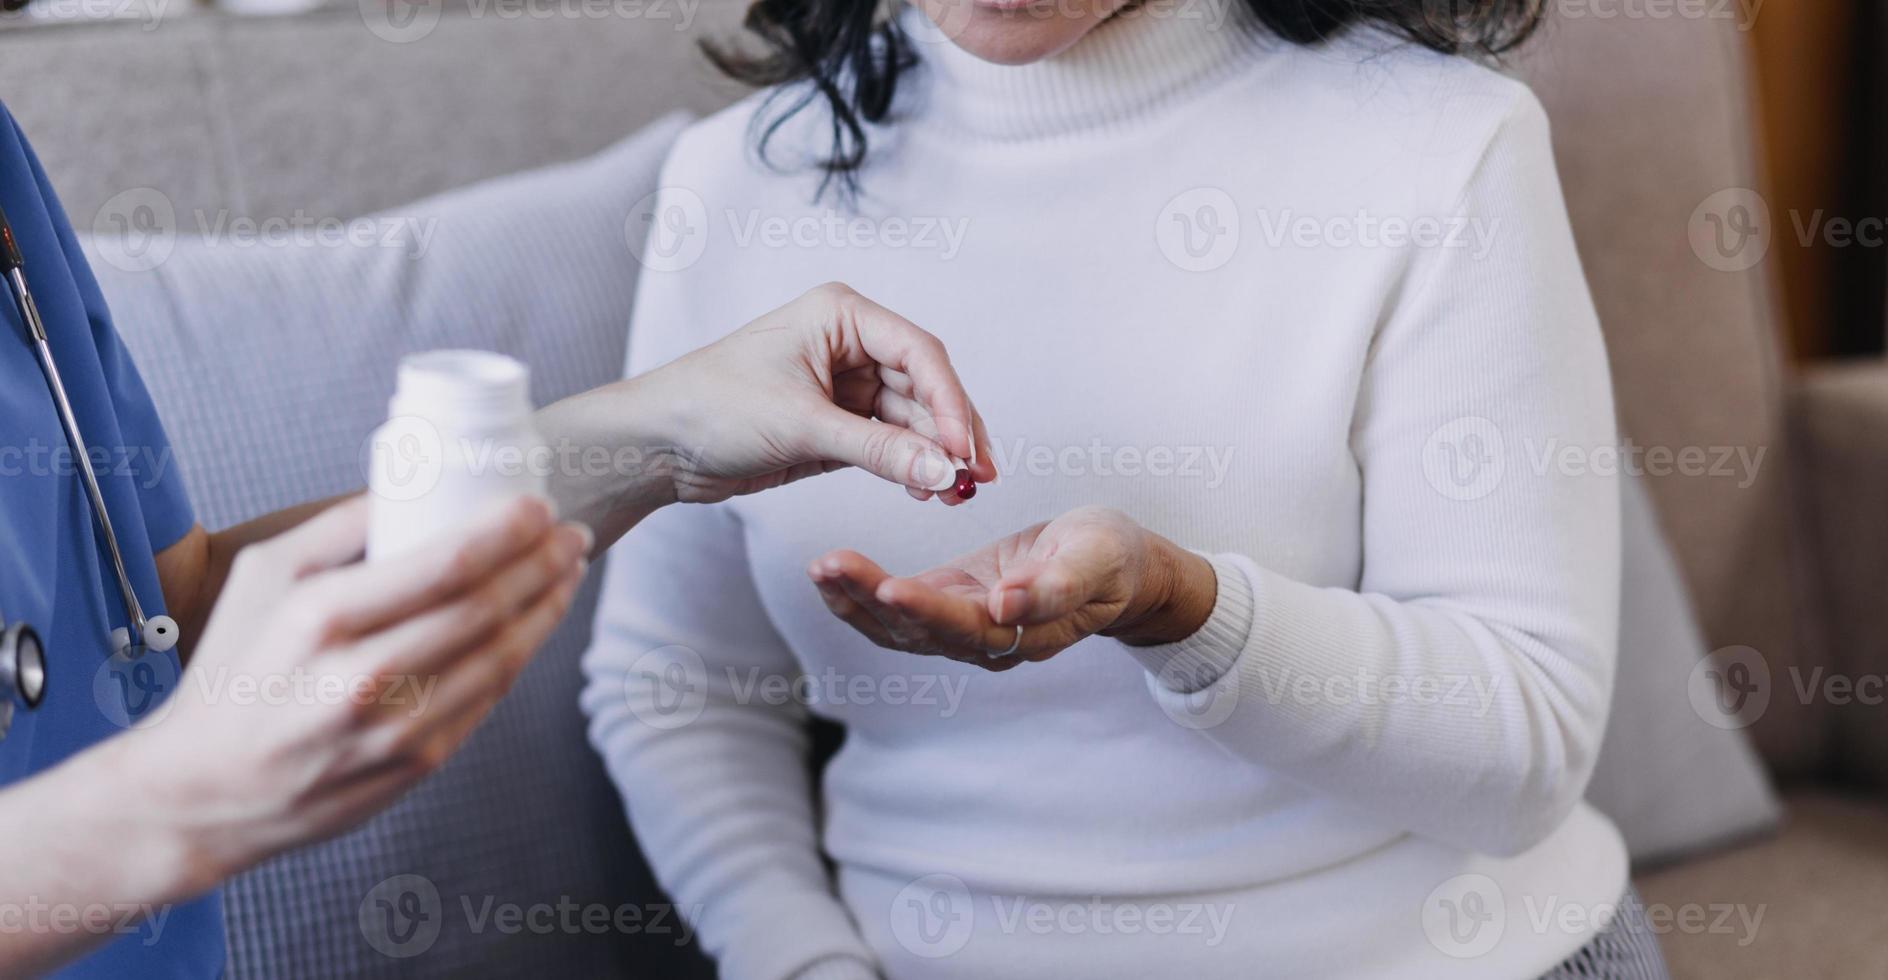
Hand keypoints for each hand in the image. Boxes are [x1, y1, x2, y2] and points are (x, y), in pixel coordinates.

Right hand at [125, 494, 585, 883]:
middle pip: (486, 608)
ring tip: (568, 571)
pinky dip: (521, 653)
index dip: (507, 531)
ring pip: (501, 656)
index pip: (445, 564)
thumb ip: (335, 526)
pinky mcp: (418, 764)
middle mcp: (364, 677)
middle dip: (542, 563)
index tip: (540, 505)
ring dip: (546, 608)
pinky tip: (536, 622)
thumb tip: (410, 480)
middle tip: (572, 533)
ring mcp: (397, 728)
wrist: (207, 791)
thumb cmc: (235, 668)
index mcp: (323, 618)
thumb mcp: (262, 577)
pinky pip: (488, 697)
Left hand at [541, 282, 996, 538]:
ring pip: (911, 420)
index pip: (920, 354)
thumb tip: (945, 472)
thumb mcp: (803, 427)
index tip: (966, 452)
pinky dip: (910, 467)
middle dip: (952, 434)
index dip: (952, 404)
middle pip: (925, 387)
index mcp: (842, 314)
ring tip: (957, 496)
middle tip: (979, 479)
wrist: (656, 444)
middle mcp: (850, 342)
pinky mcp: (837, 423)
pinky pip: (889, 443)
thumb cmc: (712, 408)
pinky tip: (929, 491)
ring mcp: (845, 384)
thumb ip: (879, 452)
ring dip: (934, 456)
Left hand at [807, 506, 1216, 670]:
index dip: (928, 611)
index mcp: (1024, 634)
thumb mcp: (1096, 558)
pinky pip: (896, 610)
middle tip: (830, 564)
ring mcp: (963, 629)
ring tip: (820, 566)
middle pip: (919, 630)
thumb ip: (1057, 584)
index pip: (967, 628)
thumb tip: (1006, 606)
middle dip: (870, 598)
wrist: (1110, 565)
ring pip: (897, 627)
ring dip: (855, 598)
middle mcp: (986, 643)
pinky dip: (860, 593)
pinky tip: (830, 572)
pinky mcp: (948, 605)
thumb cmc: (1109, 557)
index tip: (892, 586)